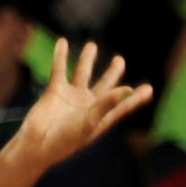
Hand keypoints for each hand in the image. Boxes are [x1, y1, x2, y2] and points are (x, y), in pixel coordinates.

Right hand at [18, 40, 152, 169]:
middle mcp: (87, 106)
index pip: (121, 106)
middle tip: (119, 60)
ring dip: (87, 59)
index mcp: (99, 118)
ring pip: (82, 74)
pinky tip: (63, 42)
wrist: (37, 144)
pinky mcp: (55, 90)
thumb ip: (107, 104)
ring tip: (92, 45)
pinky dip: (60, 56)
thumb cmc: (64, 140)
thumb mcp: (89, 122)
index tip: (149, 90)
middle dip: (111, 74)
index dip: (134, 99)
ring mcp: (71, 97)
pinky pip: (59, 69)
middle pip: (103, 86)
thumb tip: (127, 90)